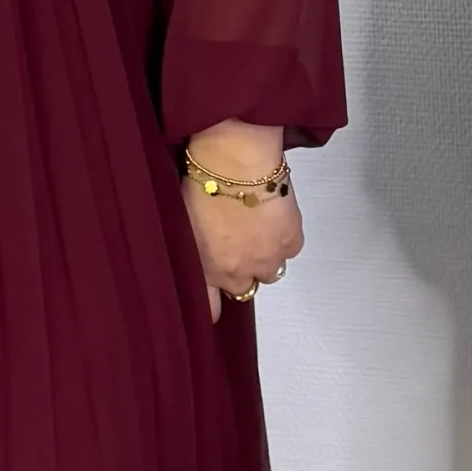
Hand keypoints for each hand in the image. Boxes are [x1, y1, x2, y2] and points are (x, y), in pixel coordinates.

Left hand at [179, 122, 302, 319]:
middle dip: (242, 272)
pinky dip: (284, 239)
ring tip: (257, 230)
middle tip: (238, 246)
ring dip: (265, 257)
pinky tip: (273, 219)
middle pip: (244, 289)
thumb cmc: (203, 183)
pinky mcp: (289, 244)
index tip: (212, 305)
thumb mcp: (182, 221)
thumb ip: (189, 247)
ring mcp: (265, 260)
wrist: (235, 163)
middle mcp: (236, 272)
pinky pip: (289, 251)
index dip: (211, 306)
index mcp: (206, 268)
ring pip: (271, 271)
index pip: (210, 307)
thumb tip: (194, 253)